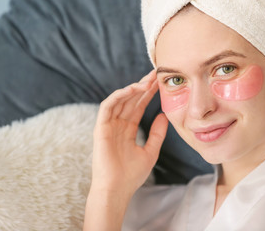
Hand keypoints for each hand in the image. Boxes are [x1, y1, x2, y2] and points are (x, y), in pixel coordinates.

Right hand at [91, 70, 168, 195]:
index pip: (138, 107)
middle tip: (155, 74)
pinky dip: (119, 95)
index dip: (148, 95)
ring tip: (147, 81)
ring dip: (132, 88)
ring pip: (120, 100)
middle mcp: (117, 125)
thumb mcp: (151, 151)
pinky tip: (133, 89)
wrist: (117, 189)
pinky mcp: (100, 127)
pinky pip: (108, 106)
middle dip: (142, 87)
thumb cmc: (132, 175)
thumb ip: (157, 134)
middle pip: (130, 100)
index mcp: (127, 130)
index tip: (159, 84)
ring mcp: (108, 125)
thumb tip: (164, 116)